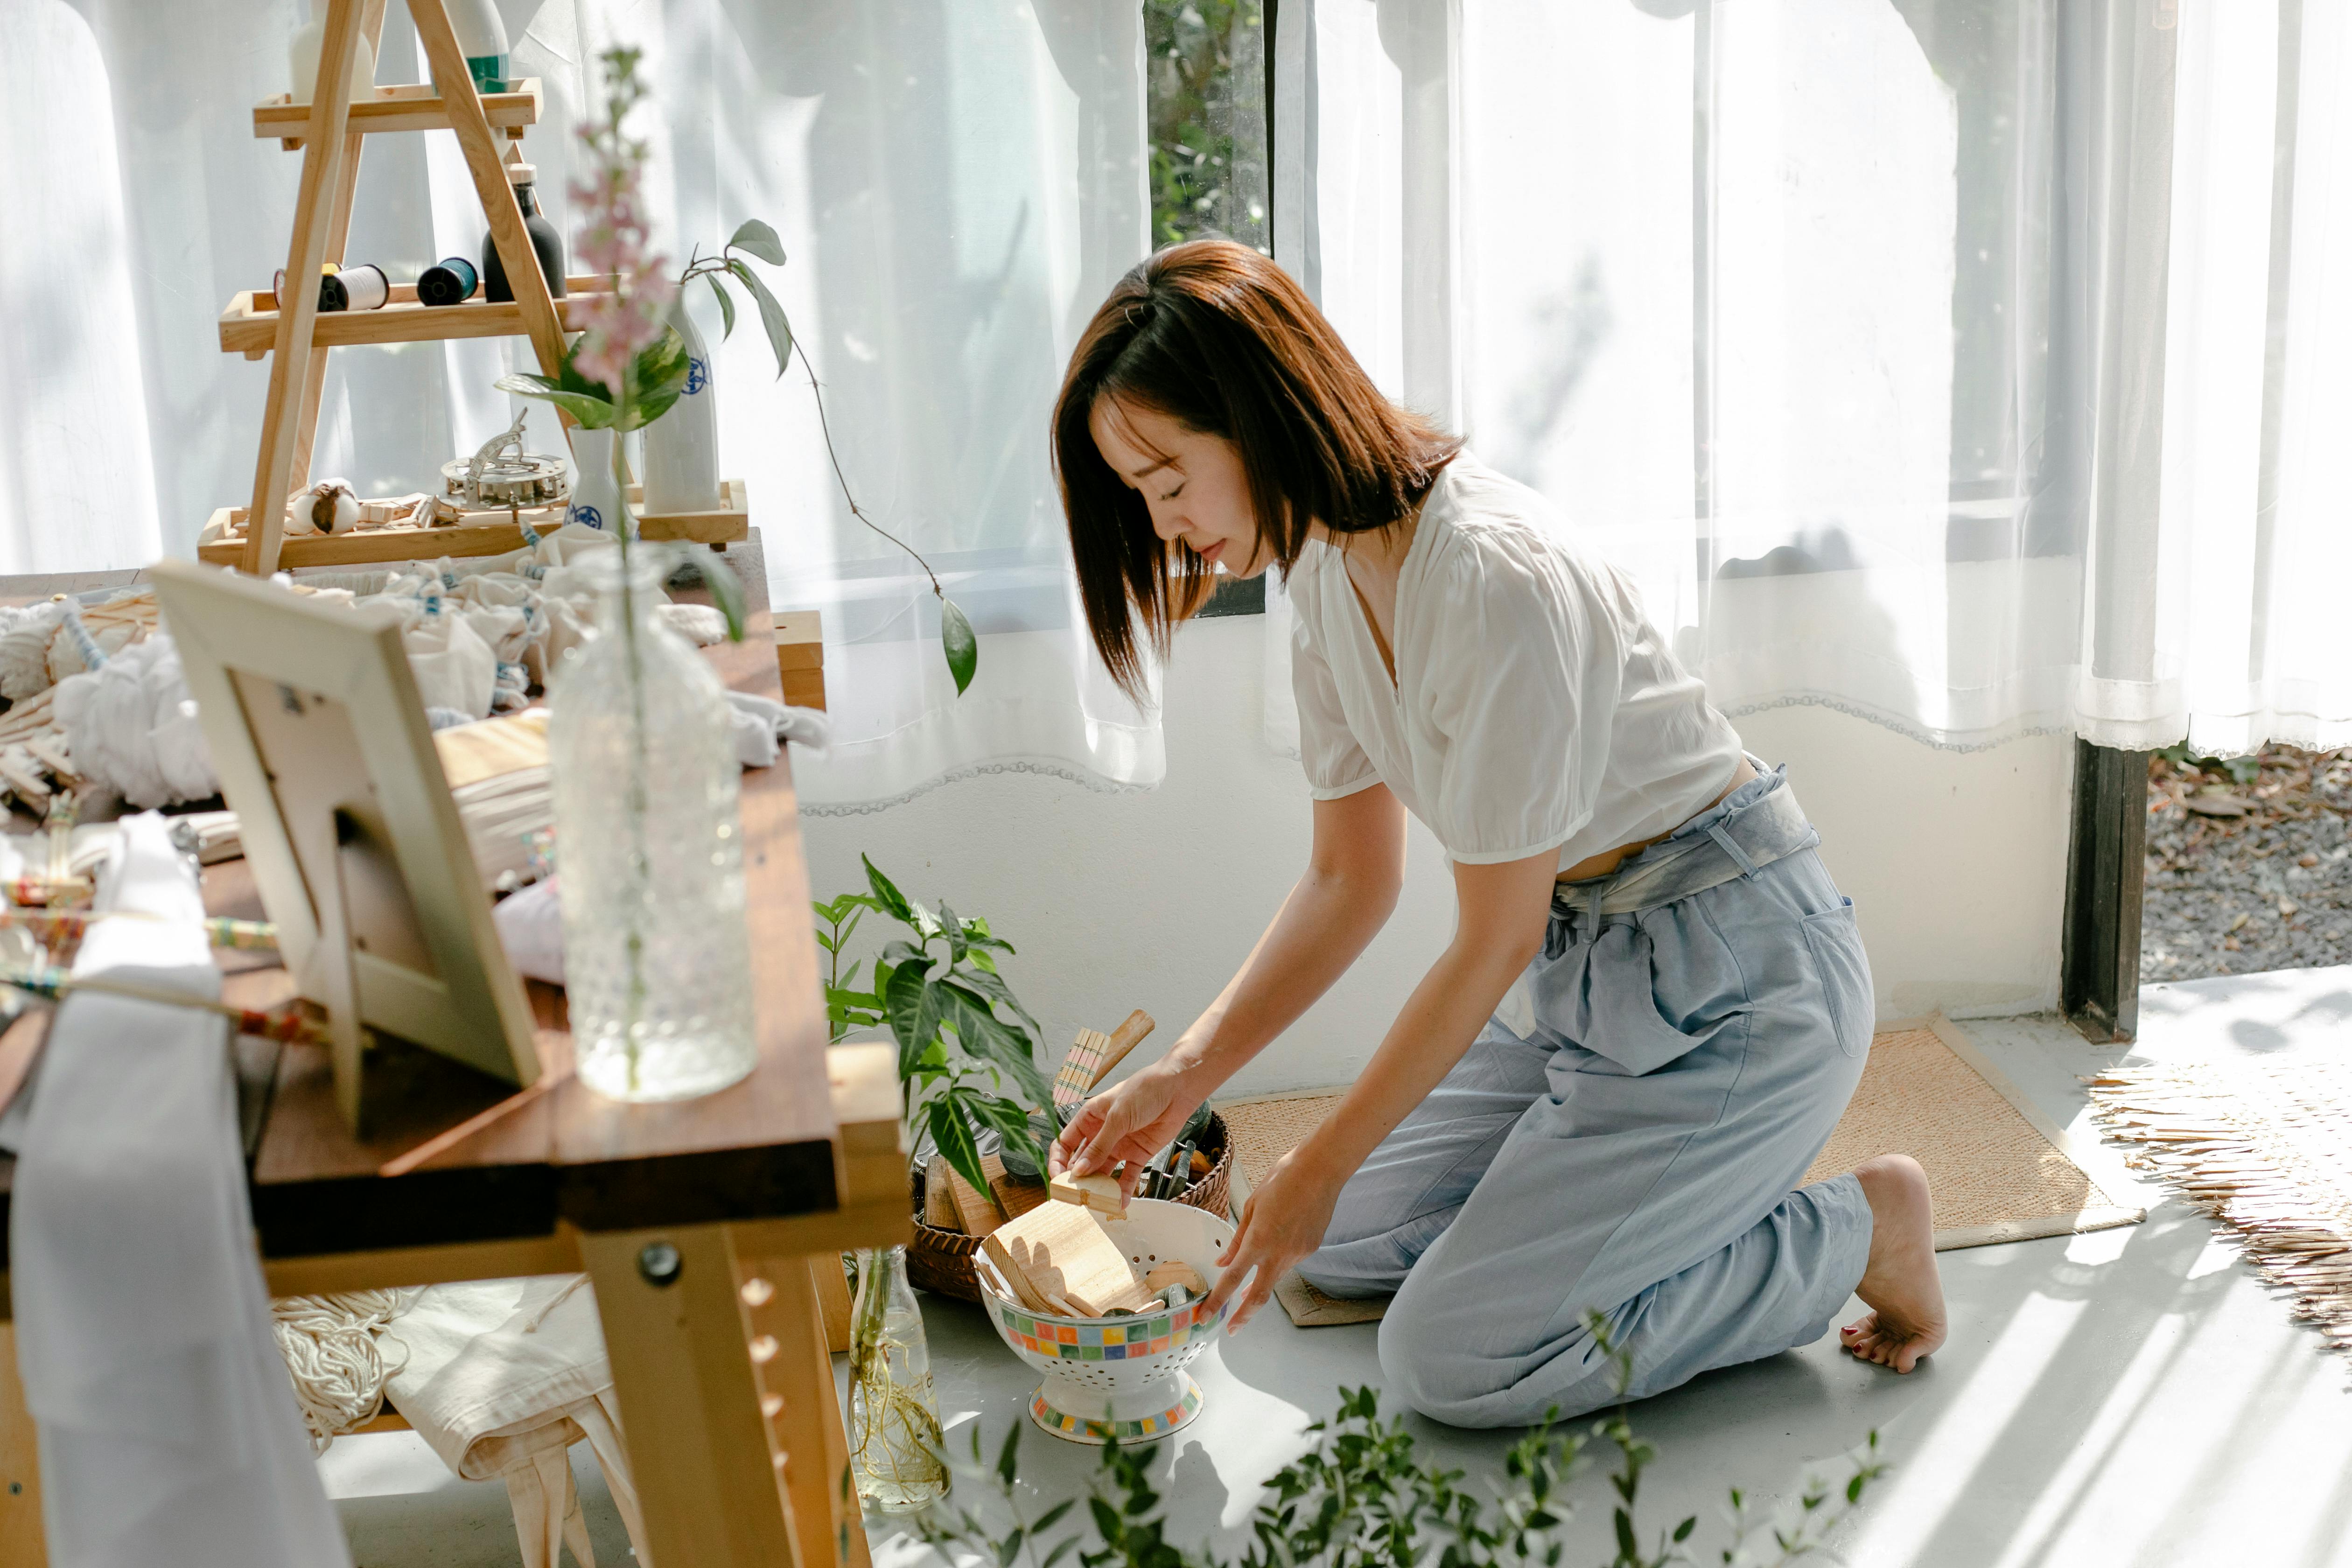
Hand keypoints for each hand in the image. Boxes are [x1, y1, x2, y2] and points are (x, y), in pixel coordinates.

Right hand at [1050, 1061, 1199, 1198]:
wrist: (1177, 1089)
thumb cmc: (1144, 1091)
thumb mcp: (1117, 1117)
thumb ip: (1099, 1145)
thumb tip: (1079, 1171)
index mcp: (1089, 1118)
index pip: (1065, 1143)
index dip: (1058, 1162)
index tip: (1058, 1179)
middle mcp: (1101, 1134)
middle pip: (1082, 1161)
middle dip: (1078, 1180)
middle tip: (1077, 1197)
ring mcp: (1119, 1145)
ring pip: (1103, 1172)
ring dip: (1100, 1188)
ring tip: (1097, 1204)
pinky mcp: (1138, 1154)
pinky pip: (1127, 1176)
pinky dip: (1123, 1190)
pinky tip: (1120, 1203)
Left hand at [1206, 1147, 1342, 1330]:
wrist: (1321, 1170)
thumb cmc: (1282, 1180)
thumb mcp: (1252, 1206)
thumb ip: (1238, 1239)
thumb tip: (1223, 1261)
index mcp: (1258, 1240)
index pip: (1232, 1279)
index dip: (1217, 1301)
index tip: (1206, 1316)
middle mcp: (1279, 1253)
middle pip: (1259, 1296)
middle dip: (1243, 1317)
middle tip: (1231, 1329)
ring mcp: (1298, 1254)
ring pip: (1276, 1276)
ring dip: (1261, 1283)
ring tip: (1248, 1289)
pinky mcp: (1311, 1249)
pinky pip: (1290, 1261)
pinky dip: (1279, 1260)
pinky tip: (1281, 1240)